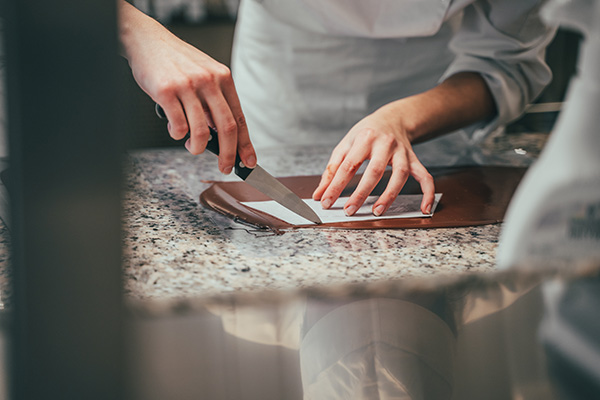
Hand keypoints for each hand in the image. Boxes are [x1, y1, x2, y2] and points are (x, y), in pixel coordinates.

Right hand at [119, 3, 255, 172]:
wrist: (147, 40)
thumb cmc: (176, 61)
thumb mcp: (205, 74)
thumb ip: (215, 100)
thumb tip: (223, 133)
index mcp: (223, 78)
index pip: (239, 118)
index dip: (245, 144)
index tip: (248, 160)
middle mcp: (208, 81)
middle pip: (227, 128)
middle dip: (228, 154)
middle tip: (225, 167)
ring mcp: (188, 86)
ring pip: (201, 131)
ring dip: (198, 147)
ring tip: (193, 147)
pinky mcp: (166, 91)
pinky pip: (179, 126)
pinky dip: (178, 134)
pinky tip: (175, 129)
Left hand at [312, 104, 434, 215]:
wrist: (394, 118)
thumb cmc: (366, 133)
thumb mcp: (346, 144)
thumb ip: (332, 170)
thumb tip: (319, 194)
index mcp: (364, 138)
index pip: (348, 165)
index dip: (336, 185)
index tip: (326, 202)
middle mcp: (385, 144)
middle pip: (374, 171)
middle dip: (361, 193)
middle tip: (349, 210)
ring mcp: (402, 152)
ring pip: (399, 174)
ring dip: (389, 195)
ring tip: (377, 211)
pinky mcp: (414, 159)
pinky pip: (425, 176)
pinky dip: (427, 192)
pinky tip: (424, 208)